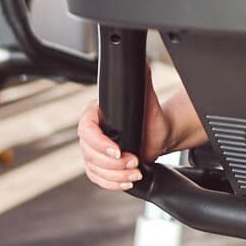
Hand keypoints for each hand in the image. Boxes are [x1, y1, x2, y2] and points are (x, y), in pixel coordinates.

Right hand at [76, 64, 171, 190]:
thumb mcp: (147, 98)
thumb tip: (141, 62)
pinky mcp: (100, 166)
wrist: (160, 133)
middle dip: (112, 163)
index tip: (118, 150)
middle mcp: (91, 133)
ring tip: (135, 172)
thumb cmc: (151, 115)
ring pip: (93, 169)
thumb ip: (142, 80)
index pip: (86, 130)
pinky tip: (127, 181)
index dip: (100, 143)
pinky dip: (113, 183)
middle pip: (88, 154)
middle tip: (134, 161)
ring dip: (115, 175)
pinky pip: (98, 179)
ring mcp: (93, 151)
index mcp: (95, 114)